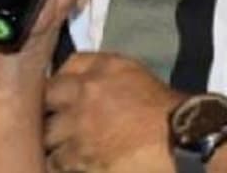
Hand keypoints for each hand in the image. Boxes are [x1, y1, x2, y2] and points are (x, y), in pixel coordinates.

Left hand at [44, 53, 184, 172]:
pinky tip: (71, 161)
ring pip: (47, 132)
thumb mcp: (136, 76)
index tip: (63, 92)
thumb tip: (85, 84)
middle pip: (47, 96)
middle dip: (49, 108)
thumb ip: (106, 74)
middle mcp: (86, 90)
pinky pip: (57, 160)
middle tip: (57, 119)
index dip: (64, 80)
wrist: (180, 139)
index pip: (69, 64)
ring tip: (62, 145)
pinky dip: (62, 162)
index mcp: (104, 67)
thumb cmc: (166, 110)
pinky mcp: (80, 153)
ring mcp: (79, 123)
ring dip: (54, 139)